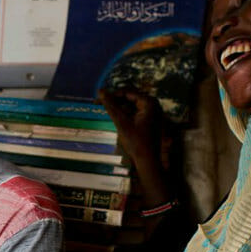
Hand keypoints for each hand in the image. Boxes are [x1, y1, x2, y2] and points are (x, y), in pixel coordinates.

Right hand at [99, 89, 171, 208]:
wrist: (148, 160)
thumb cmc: (136, 142)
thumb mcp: (121, 122)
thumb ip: (111, 106)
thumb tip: (100, 90)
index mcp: (149, 102)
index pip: (126, 92)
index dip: (111, 95)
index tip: (97, 99)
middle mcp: (152, 104)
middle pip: (129, 97)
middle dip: (114, 100)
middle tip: (98, 104)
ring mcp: (152, 111)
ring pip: (130, 104)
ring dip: (118, 106)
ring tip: (104, 110)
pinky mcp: (149, 118)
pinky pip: (134, 111)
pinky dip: (124, 113)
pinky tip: (114, 116)